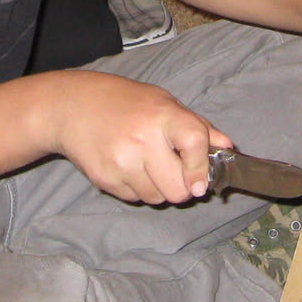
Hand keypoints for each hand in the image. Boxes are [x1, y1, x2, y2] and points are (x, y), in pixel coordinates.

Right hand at [47, 71, 231, 204]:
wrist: (72, 107)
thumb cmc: (124, 102)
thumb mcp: (164, 103)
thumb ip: (198, 126)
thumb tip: (229, 148)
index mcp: (162, 115)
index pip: (194, 142)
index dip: (203, 167)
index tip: (203, 183)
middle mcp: (142, 140)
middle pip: (178, 189)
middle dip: (182, 187)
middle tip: (175, 172)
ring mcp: (121, 162)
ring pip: (158, 199)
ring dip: (159, 189)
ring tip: (147, 164)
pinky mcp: (105, 180)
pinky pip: (135, 199)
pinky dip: (138, 189)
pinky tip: (128, 166)